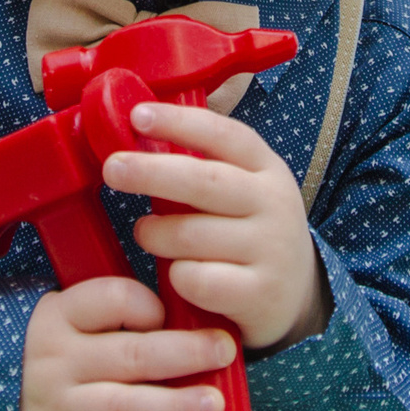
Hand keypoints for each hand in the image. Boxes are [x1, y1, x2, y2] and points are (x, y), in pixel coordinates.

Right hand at [21, 277, 234, 410]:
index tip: (170, 314)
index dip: (148, 305)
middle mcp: (55, 362)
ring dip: (170, 408)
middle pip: (130, 355)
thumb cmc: (62, 355)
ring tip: (212, 407)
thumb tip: (194, 320)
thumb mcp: (77, 320)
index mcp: (63, 318)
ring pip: (118, 408)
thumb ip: (122, 319)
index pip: (112, 299)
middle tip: (224, 352)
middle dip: (184, 353)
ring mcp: (50, 410)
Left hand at [110, 101, 329, 350]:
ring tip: (146, 234)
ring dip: (155, 234)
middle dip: (151, 171)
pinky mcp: (260, 293)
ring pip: (190, 234)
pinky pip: (196, 279)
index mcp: (266, 169)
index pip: (223, 135)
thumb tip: (138, 140)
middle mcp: (274, 204)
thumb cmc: (249, 232)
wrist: (297, 294)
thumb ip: (202, 168)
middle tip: (112, 169)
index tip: (138, 116)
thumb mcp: (242, 191)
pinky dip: (177, 276)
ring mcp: (271, 250)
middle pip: (203, 181)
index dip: (179, 122)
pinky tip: (180, 275)